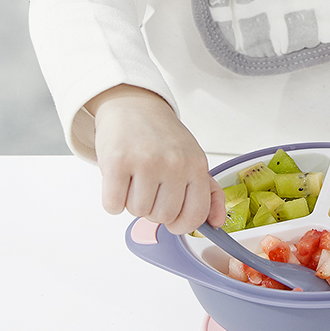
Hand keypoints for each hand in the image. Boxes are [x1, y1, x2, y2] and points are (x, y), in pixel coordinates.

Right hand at [86, 85, 225, 234]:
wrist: (134, 105)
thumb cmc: (163, 137)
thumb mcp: (193, 159)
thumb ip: (208, 193)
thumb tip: (217, 222)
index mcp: (196, 165)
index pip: (195, 215)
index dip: (181, 225)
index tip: (173, 219)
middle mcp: (174, 164)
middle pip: (162, 217)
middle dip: (153, 208)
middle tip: (150, 185)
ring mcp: (146, 162)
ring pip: (137, 212)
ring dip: (132, 201)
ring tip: (135, 177)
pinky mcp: (118, 161)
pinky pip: (113, 205)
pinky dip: (112, 199)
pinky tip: (119, 179)